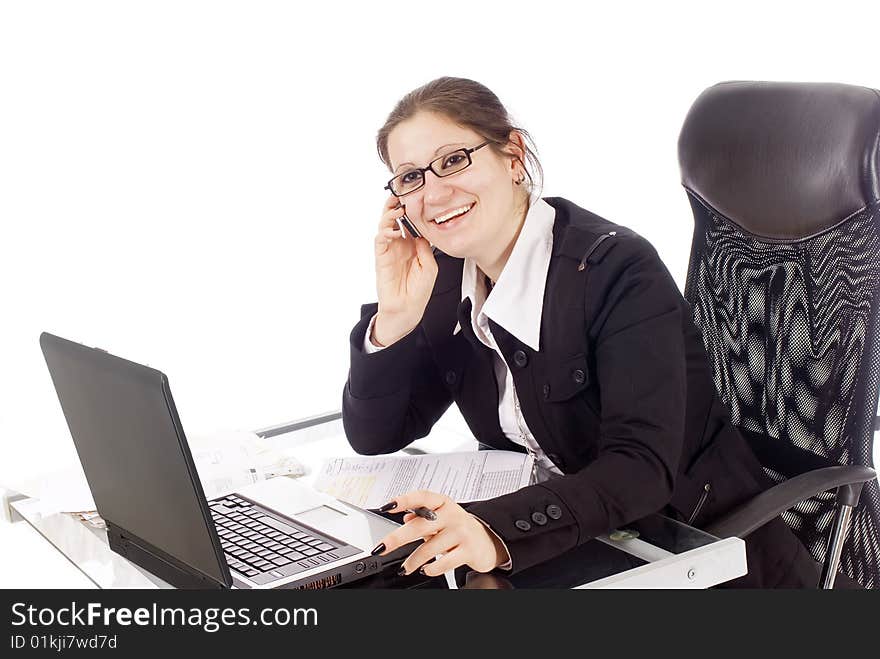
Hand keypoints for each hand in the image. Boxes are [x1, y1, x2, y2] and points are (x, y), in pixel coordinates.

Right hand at [372, 195, 437, 345]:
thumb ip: (425, 247)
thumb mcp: (430, 266)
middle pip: (394, 219)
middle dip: (395, 205)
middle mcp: (399, 244)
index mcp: (412, 244)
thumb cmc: (419, 289)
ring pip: (384, 225)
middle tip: (400, 195)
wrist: (408, 308)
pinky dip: (384, 233)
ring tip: (397, 211)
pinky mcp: (381, 258)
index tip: (416, 197)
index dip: (410, 209)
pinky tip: (392, 232)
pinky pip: (379, 241)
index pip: (409, 221)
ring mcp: (389, 250)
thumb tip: (420, 232)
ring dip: (389, 216)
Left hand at [373, 490, 509, 576]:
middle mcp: (452, 515)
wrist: (489, 539)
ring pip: (429, 548)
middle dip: (396, 539)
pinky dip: (431, 568)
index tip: (386, 507)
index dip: (403, 500)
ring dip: (413, 561)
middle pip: (420, 526)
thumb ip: (422, 516)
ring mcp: (461, 532)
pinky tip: (426, 569)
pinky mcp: (468, 550)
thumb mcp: (441, 516)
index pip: (421, 497)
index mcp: (443, 503)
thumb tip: (405, 517)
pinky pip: (444, 562)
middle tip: (381, 548)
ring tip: (405, 568)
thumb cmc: (459, 527)